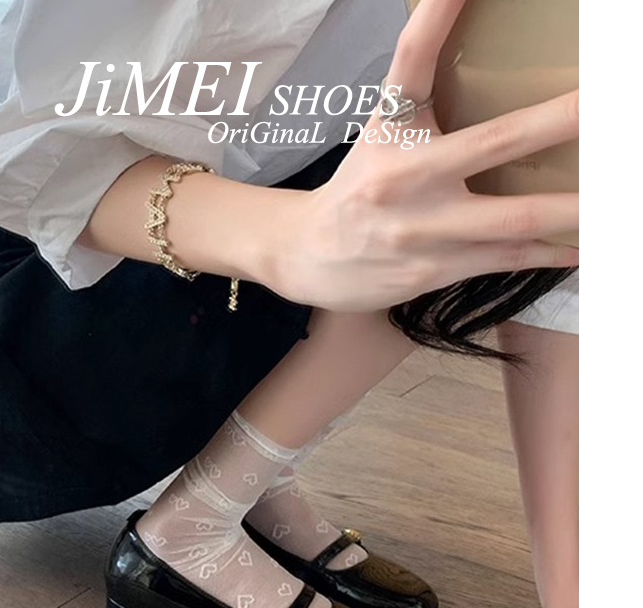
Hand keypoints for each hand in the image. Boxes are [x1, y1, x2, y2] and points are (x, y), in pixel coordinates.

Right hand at [270, 0, 578, 311]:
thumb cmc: (358, 188)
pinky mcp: (429, 270)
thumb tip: (453, 17)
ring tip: (617, 202)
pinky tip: (582, 248)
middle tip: (609, 112)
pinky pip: (500, 259)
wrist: (308, 255)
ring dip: (571, 208)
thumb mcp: (382, 130)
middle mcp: (403, 176)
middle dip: (559, 122)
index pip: (415, 60)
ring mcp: (419, 229)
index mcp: (391, 130)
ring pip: (511, 217)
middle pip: (494, 142)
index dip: (442, 14)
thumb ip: (418, 87)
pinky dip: (546, 253)